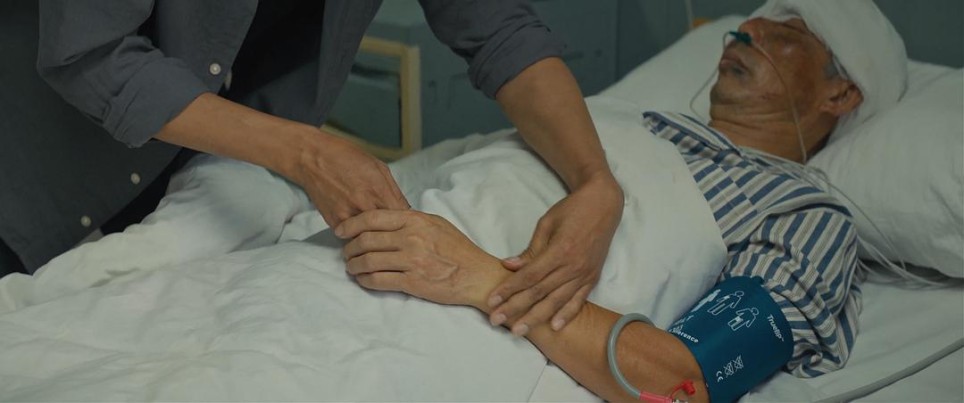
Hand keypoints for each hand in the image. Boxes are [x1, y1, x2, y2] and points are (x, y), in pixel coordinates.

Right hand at [293, 129, 408, 227]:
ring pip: (369, 238)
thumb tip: (406, 211)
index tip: (407, 224)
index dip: (407, 222)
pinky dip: (359, 234)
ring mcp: (348, 216)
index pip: (402, 217)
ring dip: (375, 236)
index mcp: (378, 190)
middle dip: (393, 232)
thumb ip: (394, 192)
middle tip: (396, 231)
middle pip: (387, 231)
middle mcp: (363, 205)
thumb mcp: (379, 168)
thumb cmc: (346, 158)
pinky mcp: (334, 223)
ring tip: (378, 231)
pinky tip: (361, 227)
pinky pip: (353, 236)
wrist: (312, 158)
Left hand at [337, 210, 506, 309]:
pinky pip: (378, 280)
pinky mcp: (412, 282)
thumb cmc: (459, 250)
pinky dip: (365, 280)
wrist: (477, 275)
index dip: (351, 225)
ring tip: (352, 267)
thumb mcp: (437, 224)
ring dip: (354, 265)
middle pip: (366, 240)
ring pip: (368, 261)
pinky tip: (363, 280)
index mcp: (415, 220)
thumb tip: (387, 220)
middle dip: (349, 248)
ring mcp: (410, 261)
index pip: (373, 218)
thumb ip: (412, 220)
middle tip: (346, 253)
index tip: (341, 231)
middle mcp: (411, 238)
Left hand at [487, 175, 622, 335]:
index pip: (529, 276)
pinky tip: (554, 327)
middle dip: (516, 308)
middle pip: (539, 292)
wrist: (603, 204)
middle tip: (496, 320)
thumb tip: (508, 266)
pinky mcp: (593, 277)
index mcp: (559, 250)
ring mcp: (585, 274)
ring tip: (519, 331)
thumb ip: (530, 250)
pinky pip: (579, 300)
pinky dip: (567, 315)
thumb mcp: (546, 224)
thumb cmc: (572, 210)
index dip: (509, 289)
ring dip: (536, 317)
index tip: (492, 300)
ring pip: (557, 301)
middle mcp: (573, 266)